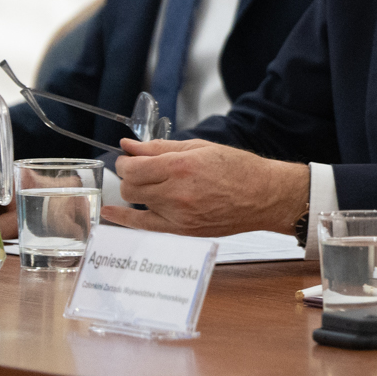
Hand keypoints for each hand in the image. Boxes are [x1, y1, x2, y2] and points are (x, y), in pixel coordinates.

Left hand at [103, 139, 308, 236]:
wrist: (266, 197)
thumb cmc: (239, 169)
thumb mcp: (201, 148)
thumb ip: (160, 147)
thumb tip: (129, 145)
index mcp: (181, 167)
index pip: (133, 167)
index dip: (126, 161)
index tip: (131, 158)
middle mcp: (176, 193)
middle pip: (129, 186)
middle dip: (128, 175)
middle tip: (138, 170)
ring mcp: (178, 215)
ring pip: (135, 203)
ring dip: (134, 191)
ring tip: (146, 184)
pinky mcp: (182, 230)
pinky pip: (143, 225)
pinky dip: (124, 218)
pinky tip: (110, 212)